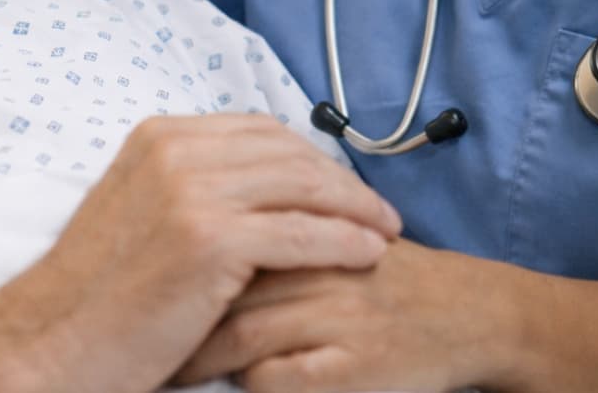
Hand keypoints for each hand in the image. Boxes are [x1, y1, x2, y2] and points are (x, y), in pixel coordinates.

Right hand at [0, 113, 400, 392]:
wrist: (56, 336)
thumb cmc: (100, 288)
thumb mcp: (139, 207)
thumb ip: (190, 182)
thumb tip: (254, 185)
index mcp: (158, 136)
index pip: (256, 129)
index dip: (307, 154)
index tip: (339, 181)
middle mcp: (176, 150)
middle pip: (285, 150)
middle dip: (339, 177)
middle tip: (376, 207)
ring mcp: (192, 190)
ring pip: (301, 185)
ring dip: (353, 206)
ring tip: (385, 230)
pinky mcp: (210, 239)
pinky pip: (300, 233)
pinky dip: (343, 240)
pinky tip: (367, 253)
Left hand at [172, 238, 525, 392]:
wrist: (461, 312)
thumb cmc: (374, 271)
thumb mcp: (316, 233)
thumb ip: (261, 223)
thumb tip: (181, 234)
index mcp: (301, 220)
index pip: (217, 231)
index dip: (172, 262)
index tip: (136, 291)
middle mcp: (314, 262)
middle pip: (221, 284)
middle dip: (175, 315)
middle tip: (140, 335)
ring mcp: (334, 314)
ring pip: (243, 335)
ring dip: (200, 357)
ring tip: (169, 369)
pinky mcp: (353, 366)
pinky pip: (278, 380)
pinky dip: (248, 385)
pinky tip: (232, 386)